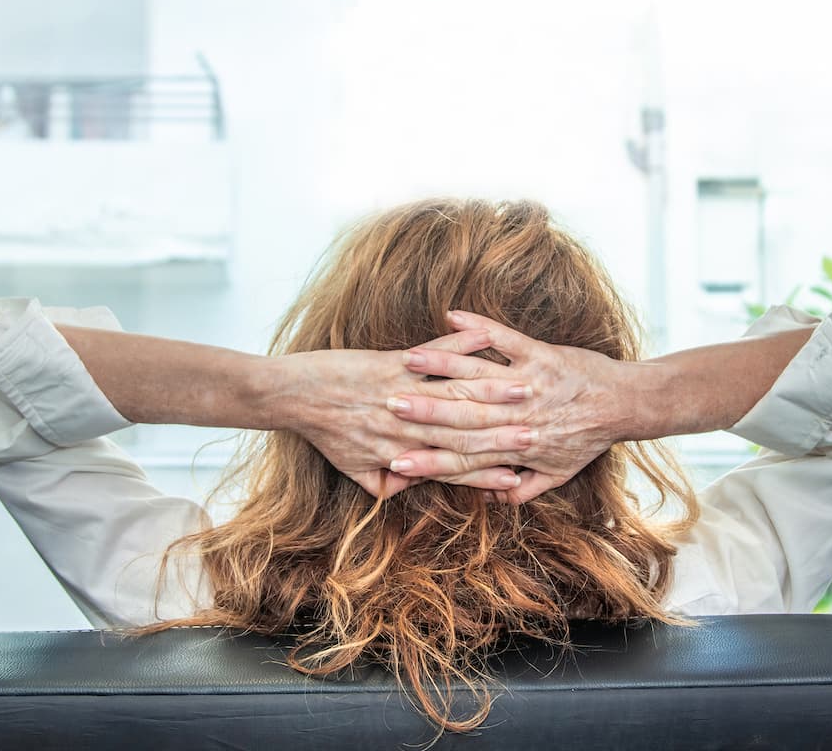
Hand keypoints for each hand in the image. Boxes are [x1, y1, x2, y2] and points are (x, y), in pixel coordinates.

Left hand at [277, 326, 537, 498]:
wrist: (293, 395)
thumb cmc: (324, 430)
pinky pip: (434, 354)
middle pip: (464, 431)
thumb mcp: (352, 467)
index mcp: (400, 453)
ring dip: (494, 389)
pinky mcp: (392, 364)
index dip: (486, 471)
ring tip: (526, 388)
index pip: (453, 466)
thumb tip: (402, 491)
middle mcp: (406, 427)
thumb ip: (381, 483)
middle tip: (538, 432)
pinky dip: (462, 345)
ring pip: (456, 394)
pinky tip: (490, 340)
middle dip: (504, 432)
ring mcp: (402, 393)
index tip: (517, 474)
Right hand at [387, 310, 666, 502]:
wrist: (625, 404)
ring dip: (438, 368)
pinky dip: (476, 327)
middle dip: (419, 413)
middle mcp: (516, 416)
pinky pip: (502, 337)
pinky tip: (451, 317)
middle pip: (459, 416)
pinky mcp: (538, 354)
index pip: (462, 458)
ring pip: (474, 376)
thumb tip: (496, 498)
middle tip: (383, 409)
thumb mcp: (558, 471)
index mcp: (515, 447)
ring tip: (404, 363)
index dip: (428, 462)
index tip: (395, 463)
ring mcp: (526, 382)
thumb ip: (525, 486)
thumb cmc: (588, 437)